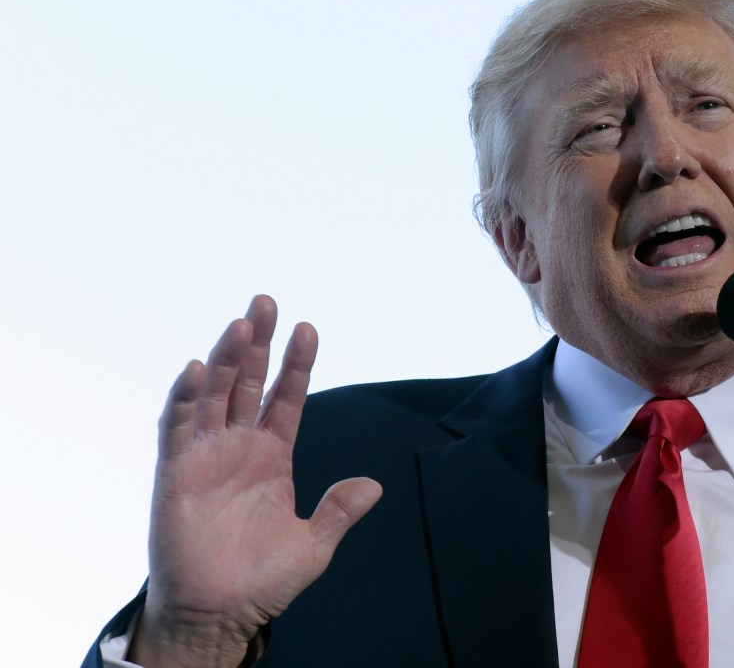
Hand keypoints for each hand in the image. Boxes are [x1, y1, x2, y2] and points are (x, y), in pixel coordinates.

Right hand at [129, 296, 381, 667]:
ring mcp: (206, 456)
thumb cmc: (262, 582)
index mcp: (272, 455)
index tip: (308, 329)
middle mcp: (239, 446)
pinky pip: (179, 428)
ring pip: (217, 394)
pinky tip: (200, 368)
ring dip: (228, 358)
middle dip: (259, 343)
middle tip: (267, 302)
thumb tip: (374, 485)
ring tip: (242, 324)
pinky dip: (187, 397)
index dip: (296, 364)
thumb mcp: (313, 545)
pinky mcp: (176, 473)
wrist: (219, 614)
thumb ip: (339, 512)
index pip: (286, 397)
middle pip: (250, 382)